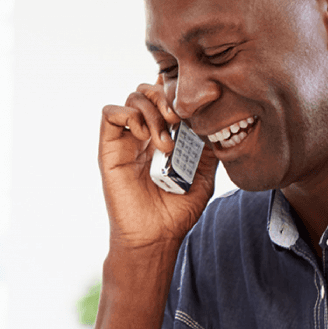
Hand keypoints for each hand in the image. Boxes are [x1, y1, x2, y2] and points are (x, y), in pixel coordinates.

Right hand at [99, 78, 217, 252]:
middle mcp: (142, 136)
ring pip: (132, 98)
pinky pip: (109, 113)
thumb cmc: (176, 213)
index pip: (164, 100)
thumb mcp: (203, 177)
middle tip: (177, 121)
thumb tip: (218, 125)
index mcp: (163, 139)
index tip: (191, 109)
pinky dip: (128, 115)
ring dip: (152, 111)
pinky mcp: (109, 150)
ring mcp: (125, 141)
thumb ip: (209, 150)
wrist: (156, 237)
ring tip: (164, 141)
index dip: (175, 93)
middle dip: (164, 96)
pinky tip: (144, 137)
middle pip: (147, 91)